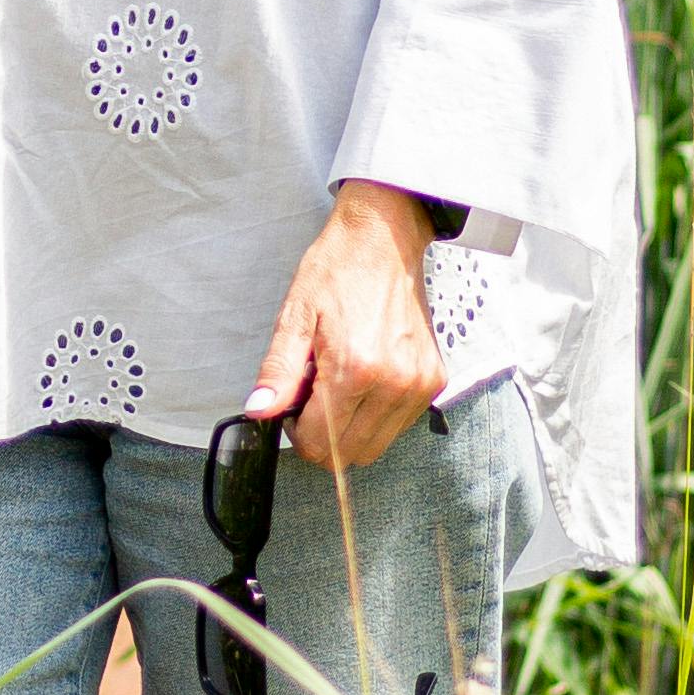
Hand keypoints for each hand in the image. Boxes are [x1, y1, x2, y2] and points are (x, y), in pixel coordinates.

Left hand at [247, 181, 440, 471]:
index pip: (320, 444)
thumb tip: (259, 411)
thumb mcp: (295, 317)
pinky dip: (376, 416)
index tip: (294, 405)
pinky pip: (398, 426)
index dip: (297, 432)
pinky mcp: (433, 381)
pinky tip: (365, 381)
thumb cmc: (337, 272)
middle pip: (349, 453)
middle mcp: (394, 384)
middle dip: (323, 435)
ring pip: (375, 446)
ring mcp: (418, 385)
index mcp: (355, 369)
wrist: (382, 241)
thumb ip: (279, 372)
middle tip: (315, 392)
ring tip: (341, 383)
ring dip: (351, 428)